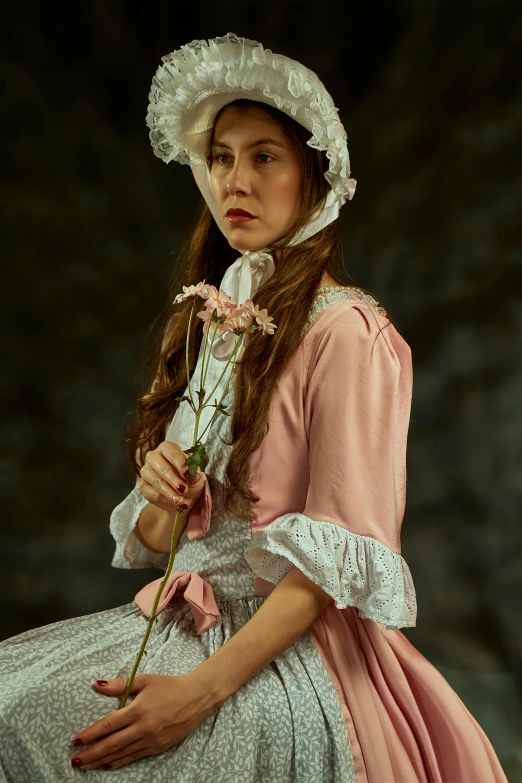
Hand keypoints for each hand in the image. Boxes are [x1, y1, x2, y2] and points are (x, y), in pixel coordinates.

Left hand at [71, 672, 219, 770]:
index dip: (91, 734)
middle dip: (91, 754)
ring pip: (121, 754)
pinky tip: (108, 765)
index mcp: (138, 710)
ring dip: (102, 760)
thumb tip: (98, 684)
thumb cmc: (169, 686)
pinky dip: (120, 762)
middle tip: (76, 761)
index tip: (76, 741)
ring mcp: (151, 740)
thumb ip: (120, 685)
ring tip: (87, 766)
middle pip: (111, 744)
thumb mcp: (145, 680)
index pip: (108, 725)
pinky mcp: (159, 747)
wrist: (196, 697)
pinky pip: (135, 757)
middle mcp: (143, 727)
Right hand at [138, 441, 205, 513]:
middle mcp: (153, 456)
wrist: (181, 496)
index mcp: (167, 448)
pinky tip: (174, 504)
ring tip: (180, 501)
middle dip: (174, 480)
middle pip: (162, 468)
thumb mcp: (196, 478)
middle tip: (184, 490)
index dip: (180, 463)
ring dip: (169, 493)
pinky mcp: (143, 486)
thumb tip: (195, 476)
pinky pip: (152, 494)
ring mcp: (146, 471)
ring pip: (157, 482)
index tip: (188, 474)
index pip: (172, 452)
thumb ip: (195, 476)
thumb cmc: (188, 480)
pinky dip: (165, 501)